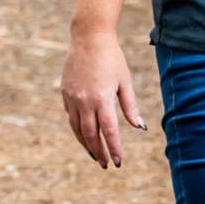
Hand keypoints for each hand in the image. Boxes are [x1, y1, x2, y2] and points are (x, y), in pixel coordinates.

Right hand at [61, 30, 143, 167]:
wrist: (88, 39)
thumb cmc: (113, 59)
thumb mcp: (125, 82)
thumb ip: (131, 106)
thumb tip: (139, 128)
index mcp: (102, 98)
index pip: (109, 131)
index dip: (114, 148)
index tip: (118, 162)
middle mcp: (84, 101)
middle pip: (90, 134)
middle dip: (99, 152)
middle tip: (107, 165)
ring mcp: (72, 98)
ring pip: (77, 129)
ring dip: (86, 144)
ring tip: (95, 155)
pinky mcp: (65, 94)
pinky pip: (71, 117)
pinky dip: (78, 129)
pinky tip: (85, 135)